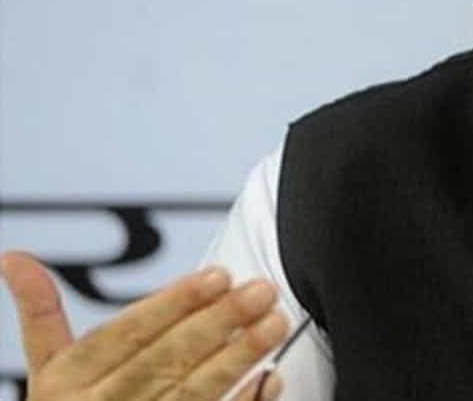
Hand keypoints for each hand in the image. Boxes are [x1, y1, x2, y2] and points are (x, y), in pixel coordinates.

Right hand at [2, 251, 288, 399]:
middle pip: (166, 362)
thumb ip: (39, 314)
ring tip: (275, 323)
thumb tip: (13, 256)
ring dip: (239, 358)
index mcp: (69, 383)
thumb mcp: (47, 367)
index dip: (172, 304)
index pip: (126, 335)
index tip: (218, 274)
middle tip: (261, 290)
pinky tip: (271, 379)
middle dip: (217, 324)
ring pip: (194, 394)